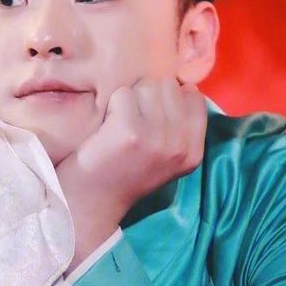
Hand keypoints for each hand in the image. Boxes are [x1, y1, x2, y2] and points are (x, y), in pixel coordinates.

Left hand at [55, 78, 206, 269]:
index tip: (151, 114)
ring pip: (146, 85)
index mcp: (193, 152)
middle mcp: (180, 146)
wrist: (90, 202)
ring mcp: (157, 139)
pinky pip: (123, 94)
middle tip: (131, 121)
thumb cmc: (123, 172)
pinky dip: (111, 105)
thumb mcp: (165, 155)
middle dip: (147, 95)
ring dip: (128, 99)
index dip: (169, 97)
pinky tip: (106, 128)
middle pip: (168, 86)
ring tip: (118, 125)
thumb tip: (183, 82)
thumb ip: (178, 124)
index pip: (194, 97)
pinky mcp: (130, 132)